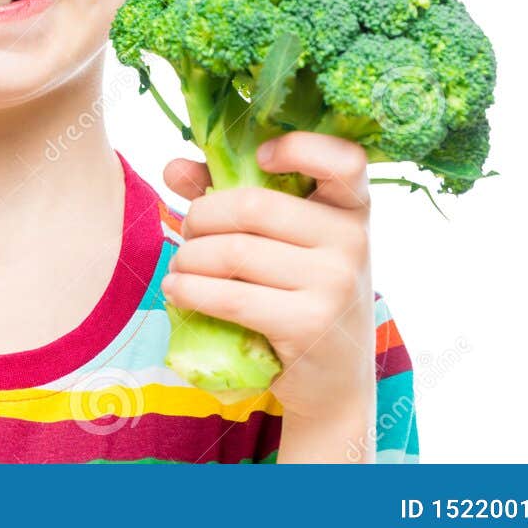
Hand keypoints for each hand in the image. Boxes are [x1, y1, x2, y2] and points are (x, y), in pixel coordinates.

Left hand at [159, 132, 374, 440]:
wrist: (334, 379)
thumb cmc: (302, 293)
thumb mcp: (284, 240)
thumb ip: (233, 193)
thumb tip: (174, 166)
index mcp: (352, 207)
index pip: (344, 159)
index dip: (299, 148)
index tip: (259, 158)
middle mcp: (352, 240)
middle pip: (252, 206)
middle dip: (202, 217)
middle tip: (188, 233)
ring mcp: (334, 283)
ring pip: (233, 252)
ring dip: (189, 258)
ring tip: (180, 266)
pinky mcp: (309, 324)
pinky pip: (230, 296)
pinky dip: (190, 290)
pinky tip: (176, 290)